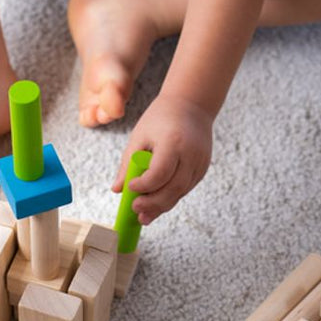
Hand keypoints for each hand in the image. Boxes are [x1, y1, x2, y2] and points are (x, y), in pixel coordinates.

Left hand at [112, 93, 212, 224]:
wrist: (191, 105)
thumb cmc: (162, 118)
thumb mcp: (140, 136)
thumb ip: (128, 164)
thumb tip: (117, 189)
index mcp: (173, 142)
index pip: (160, 173)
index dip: (144, 185)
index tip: (131, 188)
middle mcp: (191, 154)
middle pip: (173, 188)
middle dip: (153, 204)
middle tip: (136, 210)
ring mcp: (200, 163)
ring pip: (180, 193)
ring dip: (161, 205)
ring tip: (143, 215)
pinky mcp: (203, 169)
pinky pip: (185, 189)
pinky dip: (170, 197)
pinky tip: (157, 203)